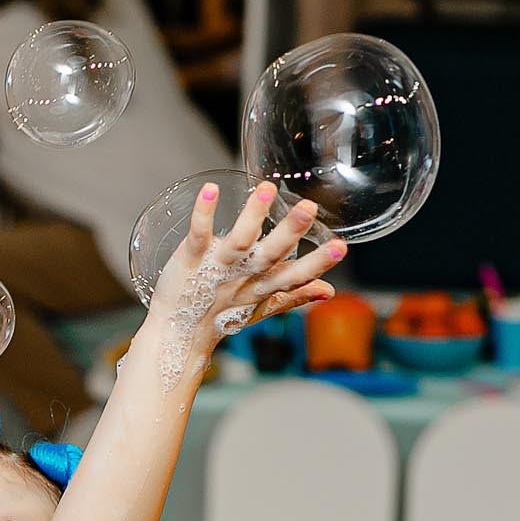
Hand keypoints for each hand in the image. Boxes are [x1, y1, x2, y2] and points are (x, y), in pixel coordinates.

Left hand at [145, 181, 341, 351]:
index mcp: (262, 286)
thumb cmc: (221, 315)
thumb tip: (328, 290)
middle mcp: (243, 275)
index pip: (295, 275)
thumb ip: (295, 294)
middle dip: (290, 233)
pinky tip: (210, 190)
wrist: (178, 331)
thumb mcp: (262, 306)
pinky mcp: (191, 258)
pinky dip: (203, 213)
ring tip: (266, 189)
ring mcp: (216, 266)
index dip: (318, 263)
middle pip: (270, 254)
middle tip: (309, 208)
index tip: (340, 247)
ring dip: (252, 215)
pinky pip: (198, 234)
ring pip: (238, 240)